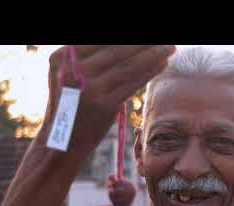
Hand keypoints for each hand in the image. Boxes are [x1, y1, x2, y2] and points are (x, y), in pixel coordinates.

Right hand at [37, 45, 175, 157]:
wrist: (64, 140)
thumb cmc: (72, 102)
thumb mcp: (67, 74)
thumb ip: (88, 56)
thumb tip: (128, 46)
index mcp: (63, 56)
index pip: (102, 39)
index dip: (129, 39)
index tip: (146, 37)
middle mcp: (75, 70)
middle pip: (117, 49)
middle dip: (144, 43)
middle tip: (165, 40)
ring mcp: (90, 88)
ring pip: (129, 66)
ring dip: (153, 55)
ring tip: (170, 48)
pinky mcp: (105, 105)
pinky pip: (133, 84)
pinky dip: (150, 72)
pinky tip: (162, 65)